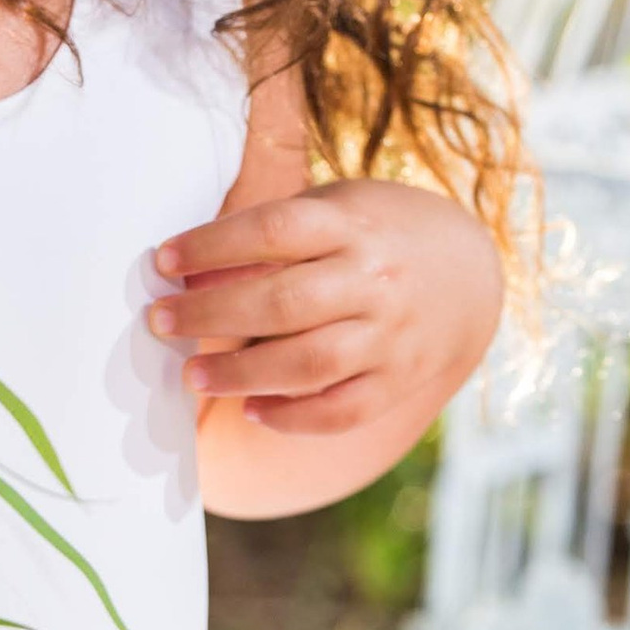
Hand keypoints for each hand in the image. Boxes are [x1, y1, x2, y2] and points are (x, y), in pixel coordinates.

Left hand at [148, 177, 502, 442]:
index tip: (163, 260)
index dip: (212, 246)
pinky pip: (343, 411)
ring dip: (242, 374)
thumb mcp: (332, 210)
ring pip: (310, 362)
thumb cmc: (373, 234)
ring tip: (193, 376)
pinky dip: (294, 418)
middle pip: (284, 302)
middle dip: (211, 314)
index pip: (274, 231)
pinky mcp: (400, 380)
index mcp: (352, 225)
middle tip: (161, 322)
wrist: (469, 271)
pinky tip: (252, 410)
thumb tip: (191, 274)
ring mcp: (391, 334)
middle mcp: (375, 280)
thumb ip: (268, 236)